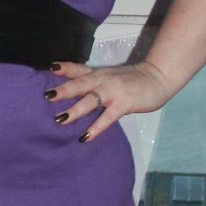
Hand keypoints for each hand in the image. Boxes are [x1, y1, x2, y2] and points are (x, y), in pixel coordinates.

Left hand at [44, 58, 171, 140]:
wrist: (158, 77)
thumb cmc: (133, 79)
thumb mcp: (111, 77)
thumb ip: (95, 83)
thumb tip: (75, 93)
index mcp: (99, 74)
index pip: (79, 69)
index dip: (64, 68)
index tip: (50, 68)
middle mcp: (103, 80)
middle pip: (80, 84)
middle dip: (63, 90)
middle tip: (46, 96)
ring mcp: (114, 92)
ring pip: (91, 100)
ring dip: (75, 110)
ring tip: (60, 119)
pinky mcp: (124, 104)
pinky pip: (107, 118)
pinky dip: (95, 128)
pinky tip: (85, 137)